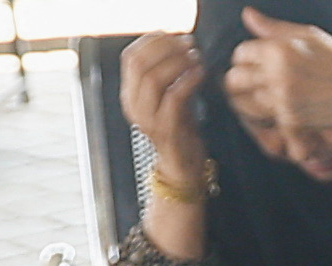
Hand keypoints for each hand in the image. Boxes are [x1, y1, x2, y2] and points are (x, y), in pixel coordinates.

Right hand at [121, 28, 206, 164]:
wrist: (183, 164)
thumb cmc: (179, 126)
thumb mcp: (169, 93)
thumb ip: (167, 71)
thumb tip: (177, 41)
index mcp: (130, 94)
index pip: (131, 57)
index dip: (152, 41)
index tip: (174, 35)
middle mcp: (133, 105)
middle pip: (139, 64)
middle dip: (165, 48)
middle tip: (188, 43)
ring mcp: (147, 119)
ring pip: (153, 78)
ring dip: (177, 62)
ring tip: (195, 57)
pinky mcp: (165, 129)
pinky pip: (173, 97)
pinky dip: (188, 80)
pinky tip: (200, 73)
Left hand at [223, 10, 331, 137]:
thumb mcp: (307, 35)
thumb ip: (273, 28)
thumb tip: (247, 14)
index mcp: (278, 49)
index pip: (240, 53)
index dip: (244, 58)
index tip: (253, 63)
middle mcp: (276, 74)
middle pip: (235, 79)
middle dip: (239, 80)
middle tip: (249, 82)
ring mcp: (282, 99)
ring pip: (245, 102)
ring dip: (249, 100)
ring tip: (261, 96)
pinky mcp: (290, 119)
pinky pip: (265, 119)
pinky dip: (268, 115)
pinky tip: (278, 109)